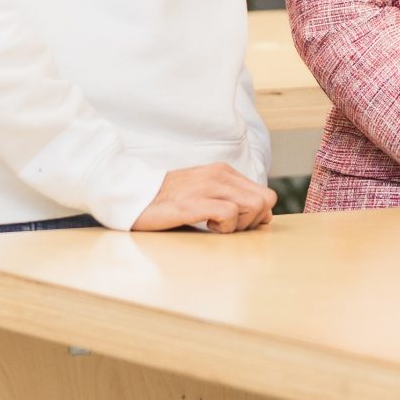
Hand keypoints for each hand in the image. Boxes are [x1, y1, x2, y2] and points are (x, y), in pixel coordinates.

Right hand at [130, 163, 276, 232]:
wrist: (134, 196)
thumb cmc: (170, 201)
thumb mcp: (206, 193)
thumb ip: (233, 200)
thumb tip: (265, 218)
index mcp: (224, 172)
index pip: (266, 195)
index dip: (258, 216)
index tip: (238, 224)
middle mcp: (220, 175)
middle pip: (265, 201)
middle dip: (253, 221)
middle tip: (227, 227)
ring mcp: (207, 187)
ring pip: (254, 205)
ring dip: (239, 224)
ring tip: (215, 225)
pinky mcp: (193, 203)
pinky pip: (229, 213)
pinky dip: (225, 226)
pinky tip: (206, 225)